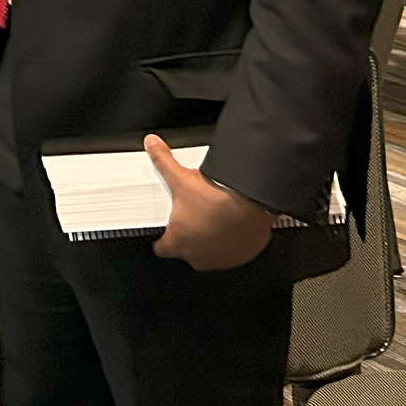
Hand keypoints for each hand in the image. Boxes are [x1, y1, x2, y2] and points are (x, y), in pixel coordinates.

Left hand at [146, 136, 277, 270]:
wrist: (253, 205)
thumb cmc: (217, 201)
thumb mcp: (182, 178)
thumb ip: (162, 161)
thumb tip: (152, 146)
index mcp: (178, 242)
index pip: (161, 247)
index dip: (162, 237)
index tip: (165, 229)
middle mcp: (198, 256)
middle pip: (186, 251)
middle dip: (188, 236)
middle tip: (193, 217)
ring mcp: (222, 259)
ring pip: (210, 253)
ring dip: (210, 240)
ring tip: (213, 219)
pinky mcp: (242, 256)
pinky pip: (234, 252)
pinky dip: (232, 242)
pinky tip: (232, 224)